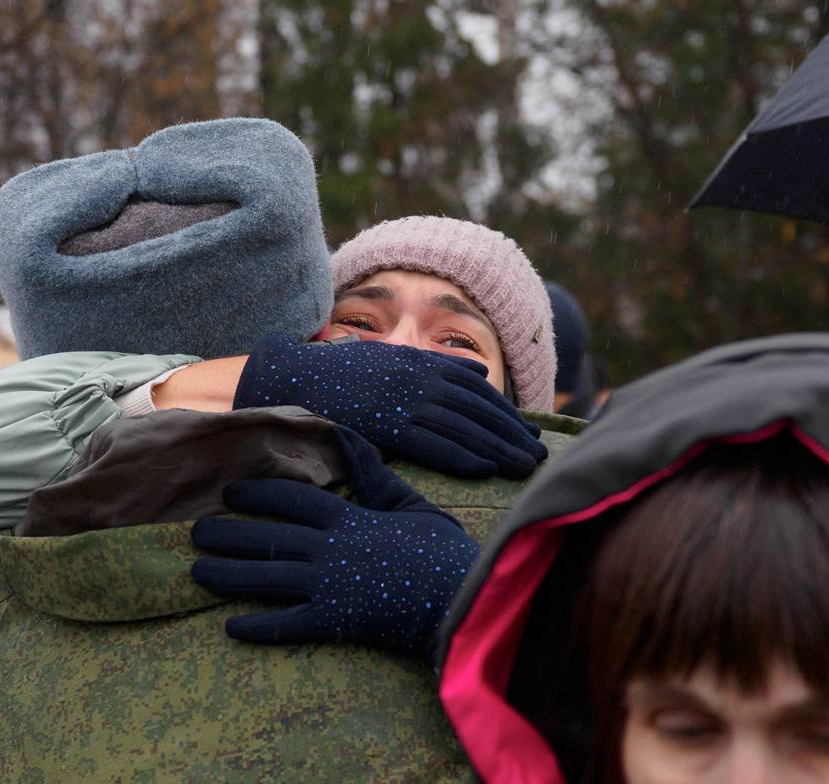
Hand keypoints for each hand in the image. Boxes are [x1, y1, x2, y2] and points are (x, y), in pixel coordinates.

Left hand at [191, 426, 478, 658]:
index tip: (230, 493)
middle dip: (228, 535)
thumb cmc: (441, 550)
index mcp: (348, 518)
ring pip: (266, 579)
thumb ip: (375, 476)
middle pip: (267, 538)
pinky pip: (287, 624)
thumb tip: (349, 438)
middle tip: (195, 533)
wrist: (460, 595)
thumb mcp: (410, 503)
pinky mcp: (334, 620)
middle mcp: (330, 549)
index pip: (292, 499)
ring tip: (198, 572)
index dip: (257, 494)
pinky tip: (231, 627)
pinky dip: (258, 627)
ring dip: (228, 575)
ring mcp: (329, 586)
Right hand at [232, 334, 545, 478]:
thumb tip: (478, 372)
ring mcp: (402, 399)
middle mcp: (417, 378)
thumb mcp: (391, 359)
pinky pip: (432, 442)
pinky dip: (461, 455)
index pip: (476, 390)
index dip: (505, 413)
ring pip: (462, 426)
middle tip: (538, 454)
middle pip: (477, 409)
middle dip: (511, 433)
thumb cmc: (340, 374)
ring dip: (498, 447)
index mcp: (420, 363)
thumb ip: (436, 367)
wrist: (290, 376)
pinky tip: (485, 468)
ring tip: (525, 466)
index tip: (528, 432)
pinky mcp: (385, 422)